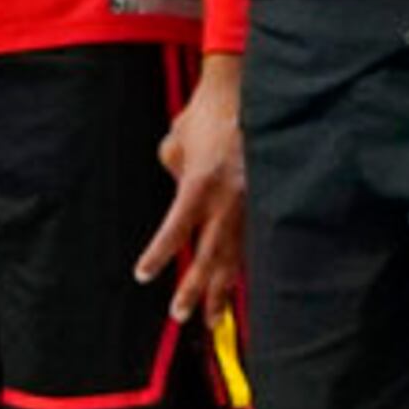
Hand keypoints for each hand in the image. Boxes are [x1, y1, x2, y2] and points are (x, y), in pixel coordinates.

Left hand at [136, 51, 242, 321]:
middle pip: (210, 256)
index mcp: (200, 185)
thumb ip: (174, 175)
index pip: (176, 231)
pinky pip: (252, 242)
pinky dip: (243, 266)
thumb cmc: (207, 114)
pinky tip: (236, 286)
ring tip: (212, 317)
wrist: (247, 91)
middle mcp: (228, 199)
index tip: (144, 274)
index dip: (158, 256)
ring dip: (222, 289)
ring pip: (236, 256)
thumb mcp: (175, 143)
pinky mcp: (264, 200)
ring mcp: (251, 202)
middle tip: (180, 314)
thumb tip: (178, 193)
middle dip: (195, 289)